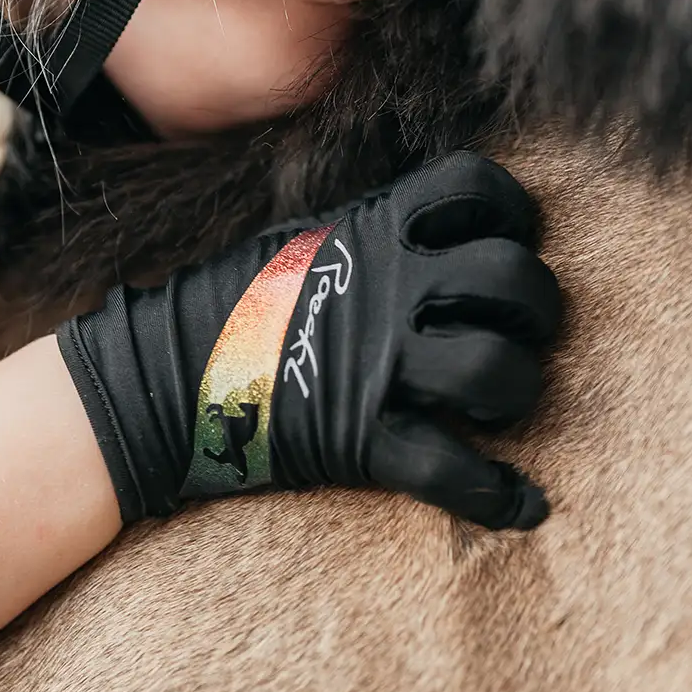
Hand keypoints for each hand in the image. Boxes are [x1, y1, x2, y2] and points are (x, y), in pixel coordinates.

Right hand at [57, 152, 560, 529]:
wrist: (152, 381)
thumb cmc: (228, 307)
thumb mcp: (301, 239)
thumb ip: (371, 231)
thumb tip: (429, 227)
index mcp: (371, 227)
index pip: (477, 186)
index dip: (515, 211)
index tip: (513, 239)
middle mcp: (386, 286)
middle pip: (511, 277)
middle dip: (540, 309)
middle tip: (524, 332)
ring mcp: (376, 361)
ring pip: (497, 370)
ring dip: (520, 392)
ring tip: (500, 406)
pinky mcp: (361, 436)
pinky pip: (453, 471)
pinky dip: (498, 495)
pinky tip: (521, 505)